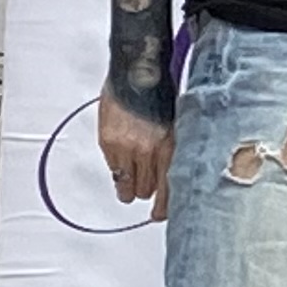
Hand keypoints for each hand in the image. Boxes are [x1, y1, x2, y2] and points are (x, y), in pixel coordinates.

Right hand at [97, 100, 174, 220]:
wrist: (139, 71)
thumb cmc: (162, 93)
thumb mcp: (179, 126)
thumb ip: (174, 153)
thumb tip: (172, 178)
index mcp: (171, 146)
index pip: (167, 190)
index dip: (163, 208)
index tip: (158, 215)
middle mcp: (149, 151)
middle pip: (144, 191)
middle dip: (145, 188)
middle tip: (144, 181)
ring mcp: (126, 148)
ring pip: (126, 186)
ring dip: (129, 182)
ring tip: (131, 171)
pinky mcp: (108, 143)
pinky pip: (112, 169)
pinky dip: (117, 166)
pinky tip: (122, 153)